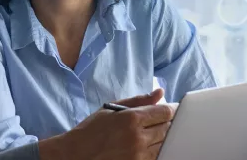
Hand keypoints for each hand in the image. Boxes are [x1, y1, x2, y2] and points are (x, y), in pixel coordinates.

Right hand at [39, 89, 175, 159]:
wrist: (75, 155)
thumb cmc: (91, 130)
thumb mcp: (111, 109)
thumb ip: (138, 100)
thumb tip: (160, 93)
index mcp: (132, 118)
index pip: (165, 112)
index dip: (171, 110)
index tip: (170, 109)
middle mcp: (138, 137)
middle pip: (167, 128)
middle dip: (167, 123)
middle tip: (160, 121)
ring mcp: (138, 154)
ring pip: (164, 144)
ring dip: (162, 137)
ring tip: (152, 133)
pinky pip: (156, 157)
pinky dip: (156, 150)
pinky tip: (148, 145)